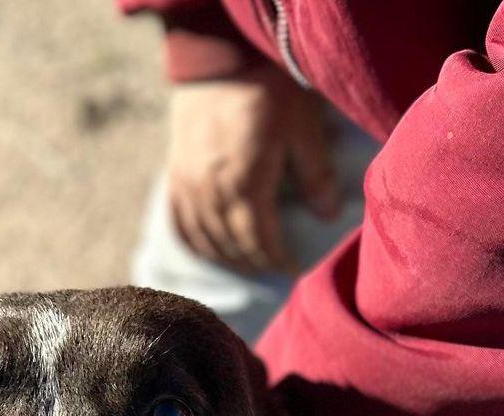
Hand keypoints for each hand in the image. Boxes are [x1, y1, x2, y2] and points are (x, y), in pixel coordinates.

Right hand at [167, 63, 340, 274]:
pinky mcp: (175, 175)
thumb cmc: (267, 87)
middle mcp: (212, 191)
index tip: (293, 269)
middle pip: (233, 245)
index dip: (277, 259)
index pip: (260, 240)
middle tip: (274, 271)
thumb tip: (328, 215)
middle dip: (256, 263)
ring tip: (249, 266)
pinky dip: (198, 243)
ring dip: (228, 259)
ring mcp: (188, 185)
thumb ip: (315, 173)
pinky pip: (182, 223)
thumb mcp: (302, 125)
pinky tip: (212, 251)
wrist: (219, 55)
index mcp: (245, 183)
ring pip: (206, 240)